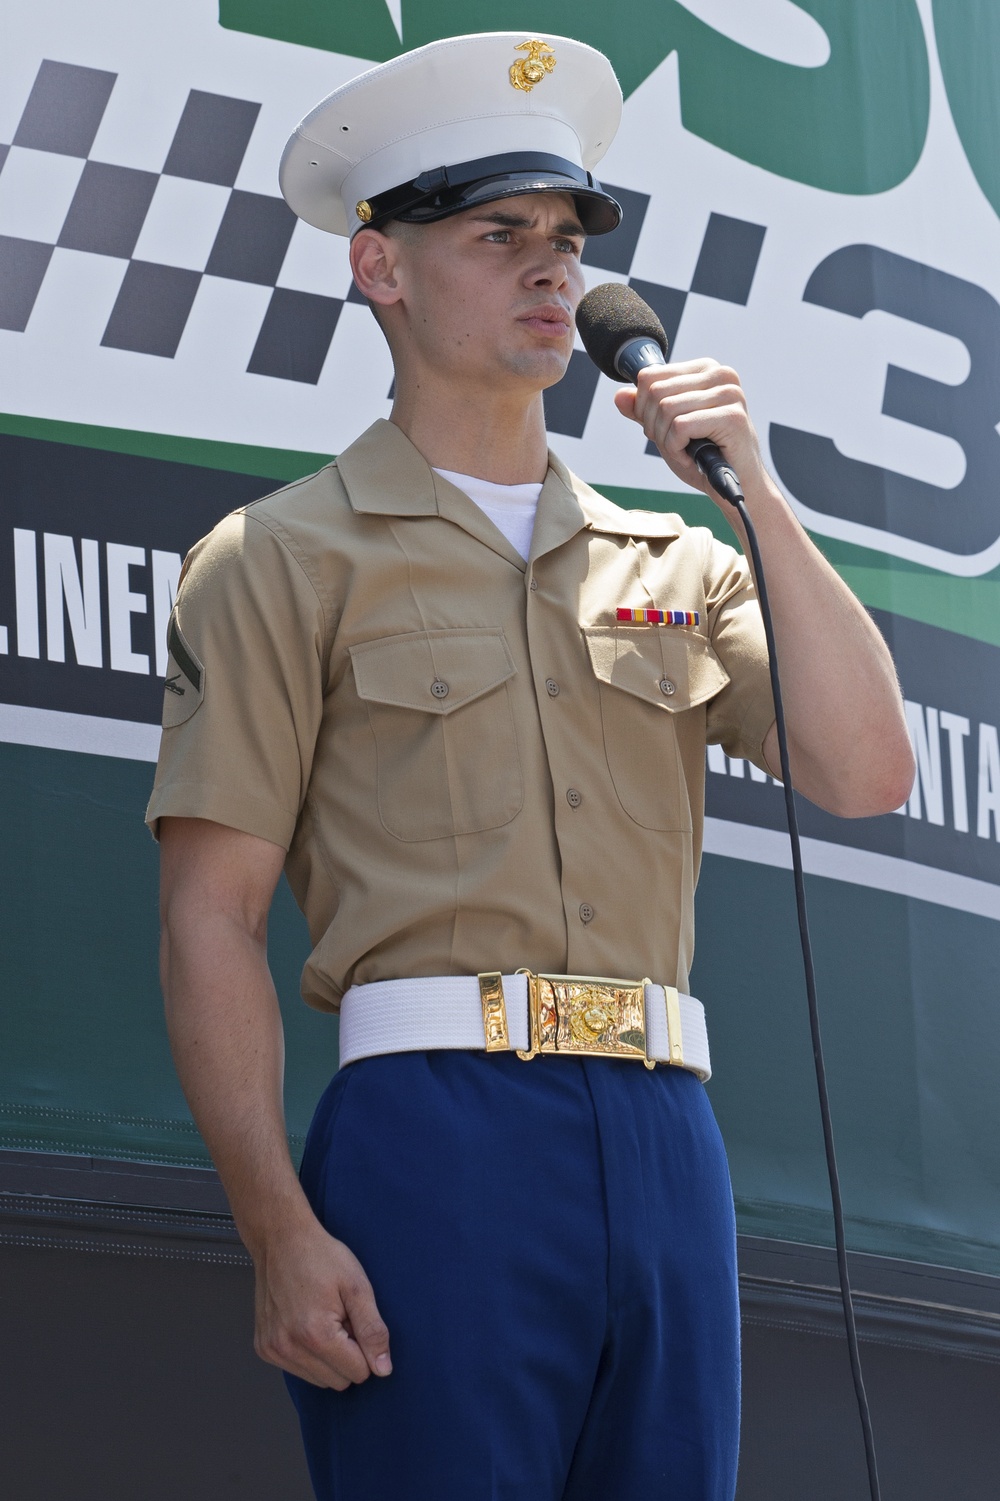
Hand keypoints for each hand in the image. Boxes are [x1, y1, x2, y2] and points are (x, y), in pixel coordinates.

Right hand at [252, 1216, 391, 1389]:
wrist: (281, 1239)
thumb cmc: (320, 1257)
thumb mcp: (357, 1286)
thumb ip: (373, 1330)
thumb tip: (383, 1369)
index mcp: (316, 1334)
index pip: (358, 1373)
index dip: (364, 1347)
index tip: (354, 1320)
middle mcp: (289, 1347)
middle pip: (338, 1381)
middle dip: (346, 1354)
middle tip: (340, 1318)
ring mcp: (273, 1349)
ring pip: (318, 1380)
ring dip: (327, 1356)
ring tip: (323, 1319)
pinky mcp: (264, 1348)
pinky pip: (298, 1370)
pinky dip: (308, 1353)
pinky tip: (306, 1322)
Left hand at [614, 359, 767, 504]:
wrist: (736, 488)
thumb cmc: (704, 458)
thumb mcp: (666, 430)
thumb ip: (643, 411)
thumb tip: (619, 396)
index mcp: (704, 370)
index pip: (649, 376)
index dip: (644, 409)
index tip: (663, 429)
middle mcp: (720, 374)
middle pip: (655, 392)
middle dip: (654, 426)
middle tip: (674, 444)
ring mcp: (729, 394)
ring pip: (666, 408)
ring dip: (667, 441)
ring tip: (685, 452)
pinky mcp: (732, 417)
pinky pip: (680, 427)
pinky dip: (677, 449)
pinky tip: (691, 458)